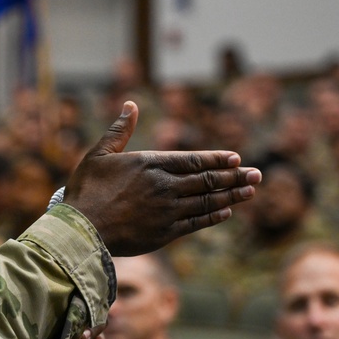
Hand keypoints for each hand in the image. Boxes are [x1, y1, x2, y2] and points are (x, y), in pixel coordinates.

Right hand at [64, 101, 261, 255]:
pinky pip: (196, 223)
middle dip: (234, 177)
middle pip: (206, 180)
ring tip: (251, 190)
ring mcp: (167, 211)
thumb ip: (119, 130)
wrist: (80, 231)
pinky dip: (213, 216)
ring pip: (207, 201)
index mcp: (150, 164)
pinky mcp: (165, 234)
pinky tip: (227, 212)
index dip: (217, 159)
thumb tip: (131, 104)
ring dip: (231, 196)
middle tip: (257, 174)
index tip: (236, 158)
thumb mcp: (99, 154)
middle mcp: (164, 186)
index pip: (193, 160)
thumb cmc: (87, 190)